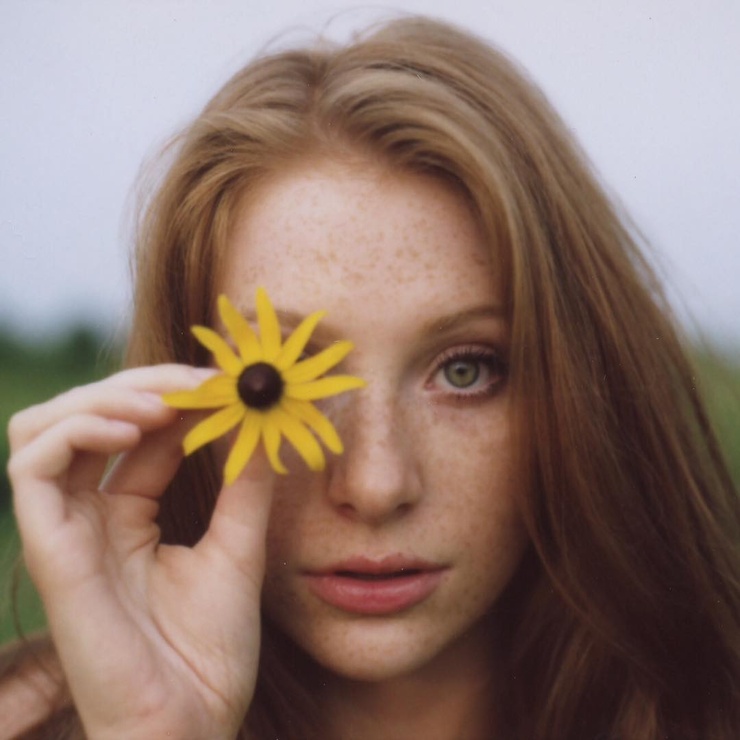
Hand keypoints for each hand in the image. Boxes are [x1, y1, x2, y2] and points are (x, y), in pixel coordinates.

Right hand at [8, 365, 273, 738]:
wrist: (192, 727)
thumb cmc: (210, 651)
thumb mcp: (239, 547)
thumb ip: (243, 483)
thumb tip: (258, 418)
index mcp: (129, 514)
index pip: (139, 430)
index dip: (177, 397)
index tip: (227, 382)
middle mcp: (91, 515)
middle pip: (90, 416)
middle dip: (144, 385)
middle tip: (200, 382)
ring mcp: (66, 530)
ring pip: (47, 428)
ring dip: (106, 398)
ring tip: (167, 403)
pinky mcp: (50, 549)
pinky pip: (33, 467)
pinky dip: (79, 431)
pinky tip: (135, 429)